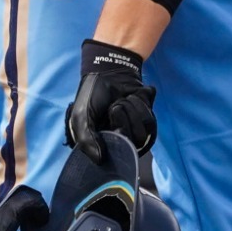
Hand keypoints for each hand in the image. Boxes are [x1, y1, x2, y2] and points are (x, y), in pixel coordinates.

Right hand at [67, 39, 157, 160]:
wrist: (110, 70)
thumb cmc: (93, 95)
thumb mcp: (81, 118)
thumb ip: (87, 140)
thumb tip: (100, 160)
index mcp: (104, 143)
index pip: (115, 157)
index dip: (115, 143)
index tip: (110, 127)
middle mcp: (120, 140)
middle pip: (132, 144)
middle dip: (122, 120)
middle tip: (113, 108)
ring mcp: (134, 129)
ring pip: (143, 133)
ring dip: (130, 112)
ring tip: (120, 102)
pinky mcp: (147, 117)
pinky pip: (150, 119)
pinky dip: (140, 105)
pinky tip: (130, 98)